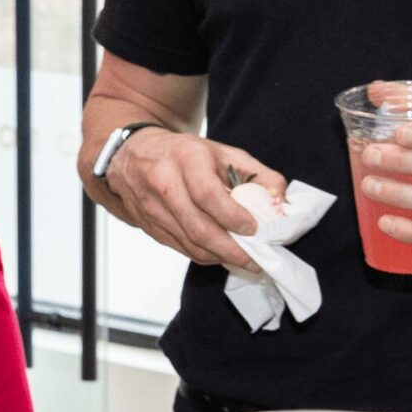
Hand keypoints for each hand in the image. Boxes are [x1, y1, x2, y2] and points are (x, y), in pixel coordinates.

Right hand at [103, 128, 283, 269]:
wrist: (131, 155)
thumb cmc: (184, 153)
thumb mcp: (221, 151)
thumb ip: (256, 174)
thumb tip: (280, 202)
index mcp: (185, 158)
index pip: (208, 194)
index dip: (232, 216)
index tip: (253, 229)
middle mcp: (163, 183)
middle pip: (198, 227)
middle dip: (231, 249)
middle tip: (255, 259)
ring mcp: (152, 208)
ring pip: (190, 244)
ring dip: (220, 257)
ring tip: (244, 260)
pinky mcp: (148, 226)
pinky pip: (181, 249)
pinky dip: (204, 256)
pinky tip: (221, 254)